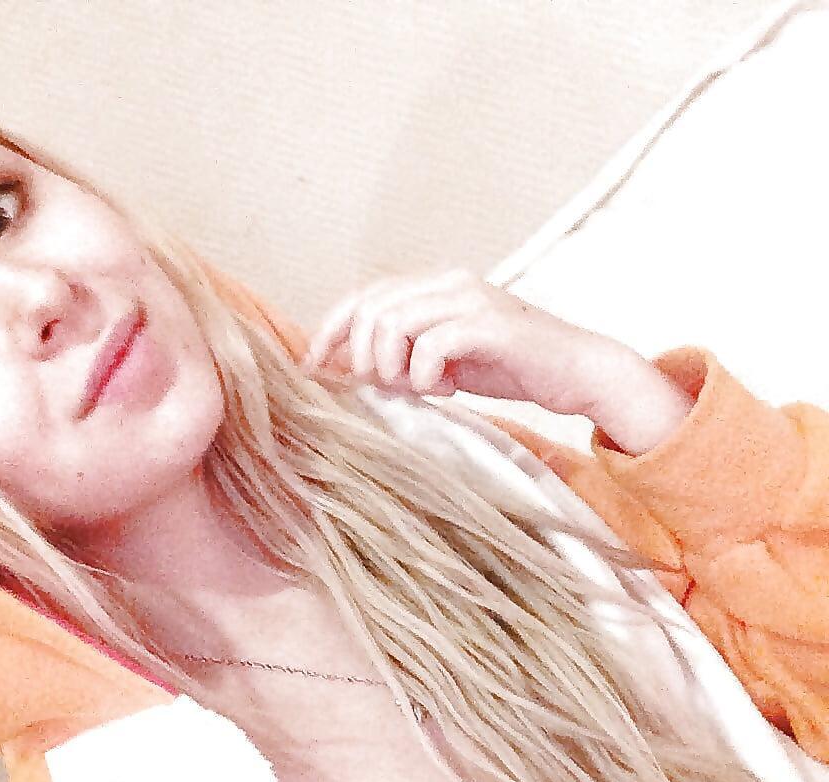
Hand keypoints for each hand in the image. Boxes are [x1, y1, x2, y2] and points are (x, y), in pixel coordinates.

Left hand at [304, 268, 631, 412]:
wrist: (577, 372)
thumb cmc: (512, 368)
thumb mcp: (446, 362)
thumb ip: (404, 357)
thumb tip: (349, 372)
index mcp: (436, 286)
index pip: (364, 297)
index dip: (331, 331)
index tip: (313, 367)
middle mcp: (450, 283)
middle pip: (371, 309)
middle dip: (360, 357)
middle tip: (383, 386)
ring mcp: (470, 300)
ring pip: (393, 324)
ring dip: (392, 368)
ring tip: (419, 389)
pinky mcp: (490, 326)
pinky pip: (430, 347)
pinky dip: (425, 376)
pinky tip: (446, 390)